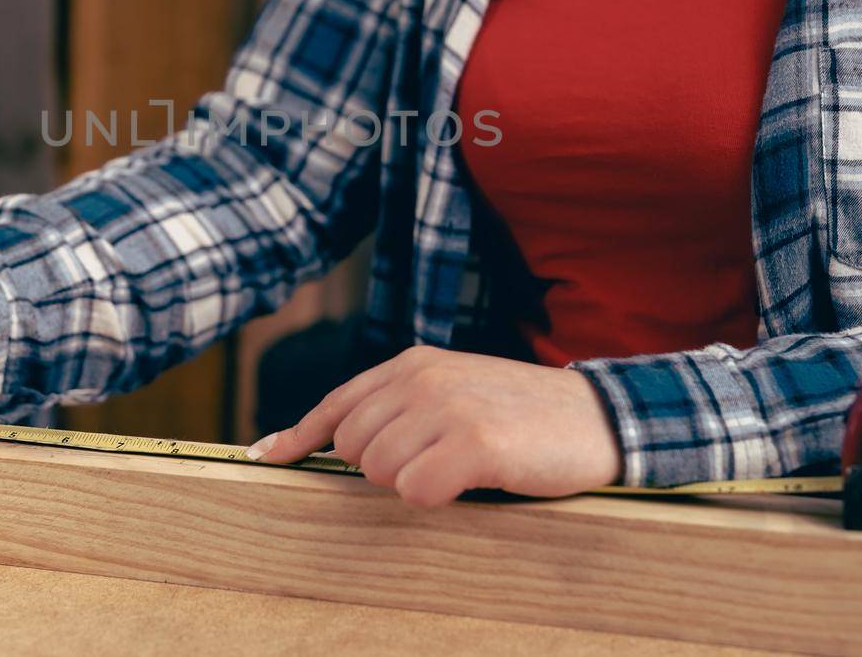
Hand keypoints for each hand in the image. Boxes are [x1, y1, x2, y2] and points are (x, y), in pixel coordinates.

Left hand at [248, 345, 622, 505]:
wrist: (596, 416)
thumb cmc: (521, 413)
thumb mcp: (454, 391)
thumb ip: (400, 406)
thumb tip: (336, 443)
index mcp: (413, 364)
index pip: (336, 404)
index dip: (297, 435)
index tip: (265, 457)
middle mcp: (422, 379)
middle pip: (352, 447)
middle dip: (384, 467)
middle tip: (436, 462)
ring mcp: (446, 408)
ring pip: (380, 472)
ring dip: (415, 483)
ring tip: (461, 466)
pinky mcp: (473, 443)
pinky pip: (415, 491)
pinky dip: (437, 497)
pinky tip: (471, 481)